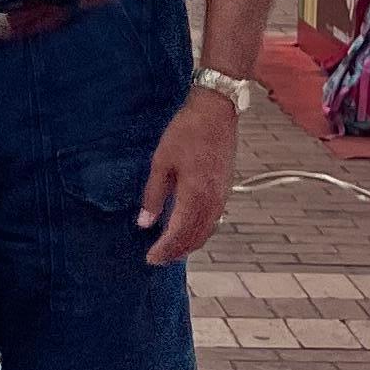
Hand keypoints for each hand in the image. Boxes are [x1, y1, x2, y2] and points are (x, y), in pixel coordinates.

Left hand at [139, 86, 239, 264]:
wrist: (216, 111)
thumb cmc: (187, 132)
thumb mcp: (162, 162)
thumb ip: (154, 195)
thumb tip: (144, 223)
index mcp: (194, 196)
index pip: (178, 235)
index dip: (164, 250)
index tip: (150, 258)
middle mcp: (212, 201)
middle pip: (195, 239)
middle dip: (176, 252)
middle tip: (158, 258)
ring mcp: (222, 196)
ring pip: (206, 232)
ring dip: (189, 244)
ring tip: (172, 248)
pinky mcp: (226, 189)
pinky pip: (214, 220)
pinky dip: (200, 231)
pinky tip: (188, 227)